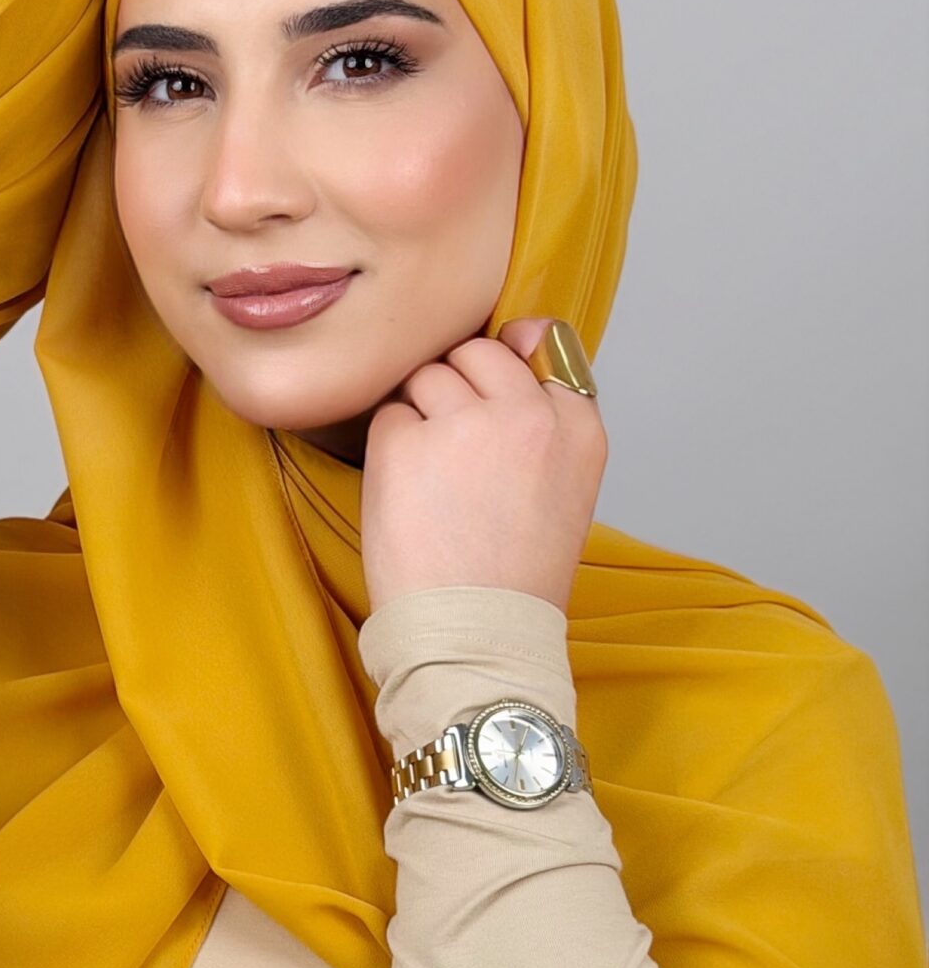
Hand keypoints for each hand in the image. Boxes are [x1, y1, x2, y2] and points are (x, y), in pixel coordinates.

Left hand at [360, 318, 606, 613]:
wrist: (477, 634)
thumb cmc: (516, 571)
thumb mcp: (565, 485)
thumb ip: (546, 414)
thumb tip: (514, 334)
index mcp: (579, 428)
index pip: (540, 344)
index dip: (505, 374)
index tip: (496, 415)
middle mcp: (528, 415)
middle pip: (475, 352)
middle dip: (456, 388)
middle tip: (457, 457)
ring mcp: (466, 425)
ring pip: (427, 377)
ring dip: (420, 418)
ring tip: (435, 484)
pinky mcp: (406, 443)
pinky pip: (388, 415)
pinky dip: (389, 449)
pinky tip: (410, 497)